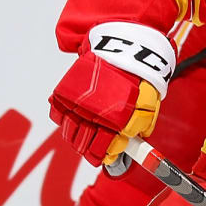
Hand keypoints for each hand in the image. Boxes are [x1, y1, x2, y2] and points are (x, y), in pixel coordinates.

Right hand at [50, 21, 173, 166]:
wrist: (124, 47)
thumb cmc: (138, 77)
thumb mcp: (147, 104)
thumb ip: (139, 126)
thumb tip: (133, 145)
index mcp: (116, 121)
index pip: (103, 150)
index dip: (102, 157)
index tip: (103, 158)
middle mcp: (95, 113)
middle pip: (83, 144)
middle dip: (87, 150)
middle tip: (91, 149)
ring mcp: (78, 102)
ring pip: (69, 132)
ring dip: (74, 137)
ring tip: (80, 136)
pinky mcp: (67, 91)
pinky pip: (57, 113)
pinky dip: (61, 119)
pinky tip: (70, 118)